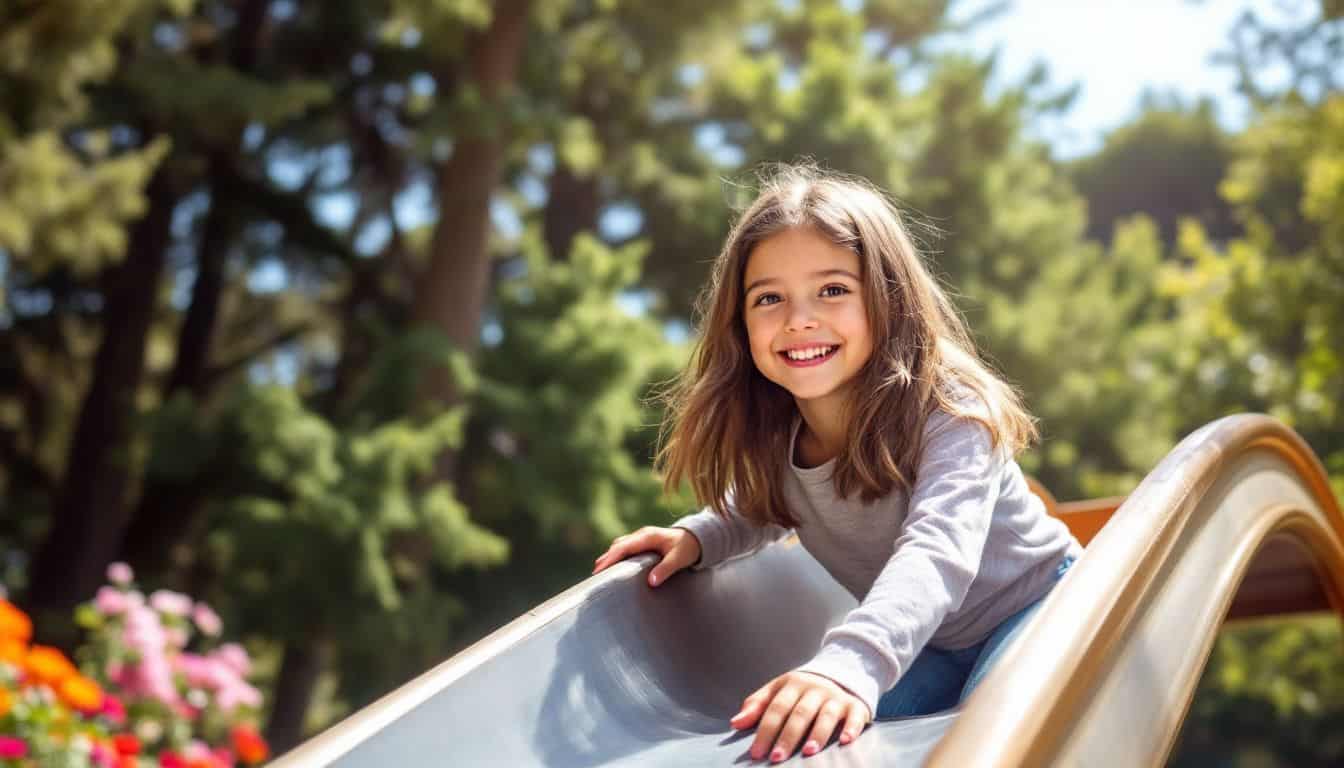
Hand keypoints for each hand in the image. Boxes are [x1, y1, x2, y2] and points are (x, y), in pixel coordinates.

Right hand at [591, 526, 702, 587]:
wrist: (697, 537)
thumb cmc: (688, 548)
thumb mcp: (679, 559)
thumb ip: (666, 569)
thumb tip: (651, 582)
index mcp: (647, 536)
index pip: (623, 547)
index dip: (610, 558)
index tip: (599, 569)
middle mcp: (642, 535)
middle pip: (618, 546)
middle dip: (606, 559)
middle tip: (595, 575)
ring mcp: (642, 537)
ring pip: (620, 546)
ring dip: (610, 556)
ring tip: (600, 571)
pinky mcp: (643, 542)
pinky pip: (626, 548)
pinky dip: (617, 555)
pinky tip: (614, 566)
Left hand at [730, 670, 870, 762]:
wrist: (840, 674)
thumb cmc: (801, 691)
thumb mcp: (778, 690)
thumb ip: (757, 705)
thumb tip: (735, 723)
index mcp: (792, 684)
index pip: (776, 708)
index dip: (766, 730)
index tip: (756, 752)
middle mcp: (815, 689)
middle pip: (799, 714)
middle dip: (788, 736)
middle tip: (777, 758)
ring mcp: (836, 697)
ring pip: (826, 715)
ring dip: (818, 733)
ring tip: (808, 752)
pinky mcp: (855, 706)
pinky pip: (854, 717)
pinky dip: (851, 728)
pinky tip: (845, 741)